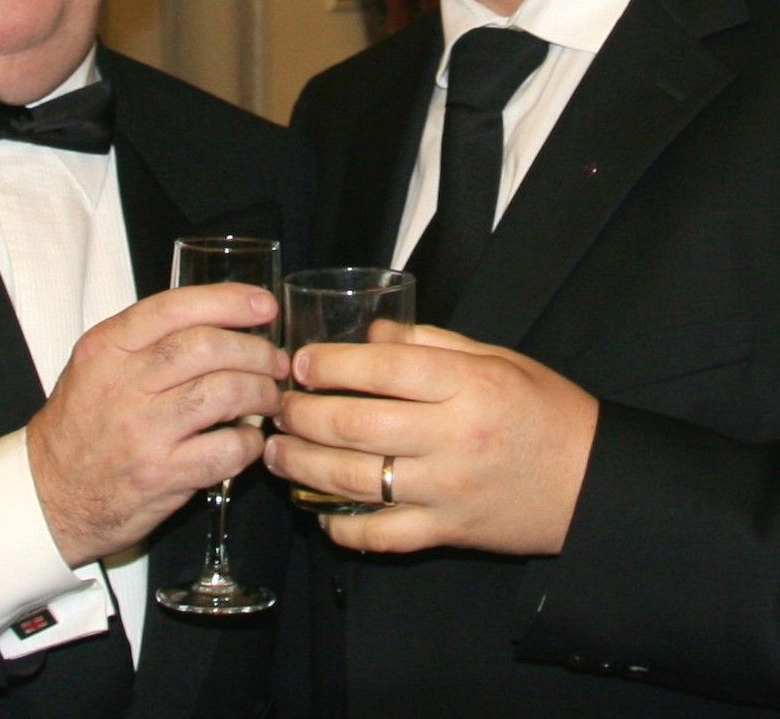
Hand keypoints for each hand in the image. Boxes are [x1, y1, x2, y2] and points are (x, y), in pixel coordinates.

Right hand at [27, 282, 287, 565]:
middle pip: (206, 347)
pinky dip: (250, 441)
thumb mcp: (97, 365)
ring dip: (260, 392)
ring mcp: (142, 431)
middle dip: (254, 350)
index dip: (228, 301)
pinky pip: (225, 449)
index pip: (175, 308)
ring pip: (222, 393)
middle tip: (275, 360)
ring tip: (270, 397)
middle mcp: (123, 383)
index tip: (264, 305)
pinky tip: (251, 440)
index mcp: (107, 347)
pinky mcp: (161, 474)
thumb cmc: (82, 424)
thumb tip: (222, 320)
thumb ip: (147, 340)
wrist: (50, 494)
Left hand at [264, 323, 598, 555]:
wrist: (590, 482)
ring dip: (304, 467)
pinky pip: (382, 535)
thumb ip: (429, 340)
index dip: (333, 363)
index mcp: (466, 385)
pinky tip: (317, 511)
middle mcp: (453, 437)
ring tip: (276, 453)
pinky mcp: (447, 532)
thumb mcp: (494, 358)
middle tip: (278, 406)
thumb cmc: (541, 408)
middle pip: (357, 424)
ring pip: (357, 480)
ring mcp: (447, 490)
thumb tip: (370, 331)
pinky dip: (342, 527)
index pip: (384, 367)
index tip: (301, 362)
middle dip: (303, 415)